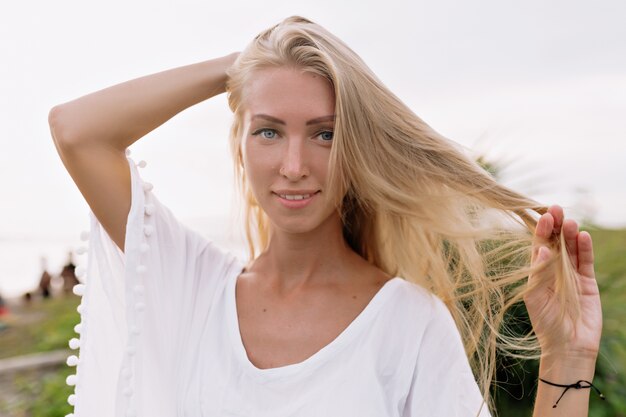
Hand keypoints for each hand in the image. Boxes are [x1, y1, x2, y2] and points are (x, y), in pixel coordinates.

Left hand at [524, 205, 601, 358]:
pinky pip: (586, 261)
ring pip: (571, 249)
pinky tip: (583, 236)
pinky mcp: (587, 283)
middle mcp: (553, 270)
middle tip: (556, 209)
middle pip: (555, 243)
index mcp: (537, 272)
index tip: (543, 216)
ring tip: (570, 220)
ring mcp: (571, 275)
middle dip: (555, 226)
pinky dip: (585, 249)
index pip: (538, 247)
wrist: (568, 346)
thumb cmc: (546, 323)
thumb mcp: (536, 297)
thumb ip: (538, 273)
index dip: (540, 232)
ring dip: (570, 234)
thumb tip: (541, 250)